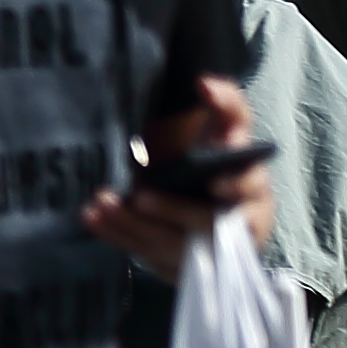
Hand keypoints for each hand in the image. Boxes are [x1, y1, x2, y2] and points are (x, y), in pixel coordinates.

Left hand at [83, 73, 265, 278]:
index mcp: (252, 185)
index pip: (252, 187)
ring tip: (101, 205)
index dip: (238, 186)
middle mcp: (236, 221)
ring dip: (133, 225)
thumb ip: (226, 104)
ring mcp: (207, 249)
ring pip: (171, 243)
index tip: (217, 184)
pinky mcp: (180, 266)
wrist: (210, 209)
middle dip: (174, 210)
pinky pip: (147, 254)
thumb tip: (205, 82)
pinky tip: (94, 218)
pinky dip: (118, 236)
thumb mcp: (227, 131)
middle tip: (141, 196)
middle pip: (206, 222)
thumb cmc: (218, 162)